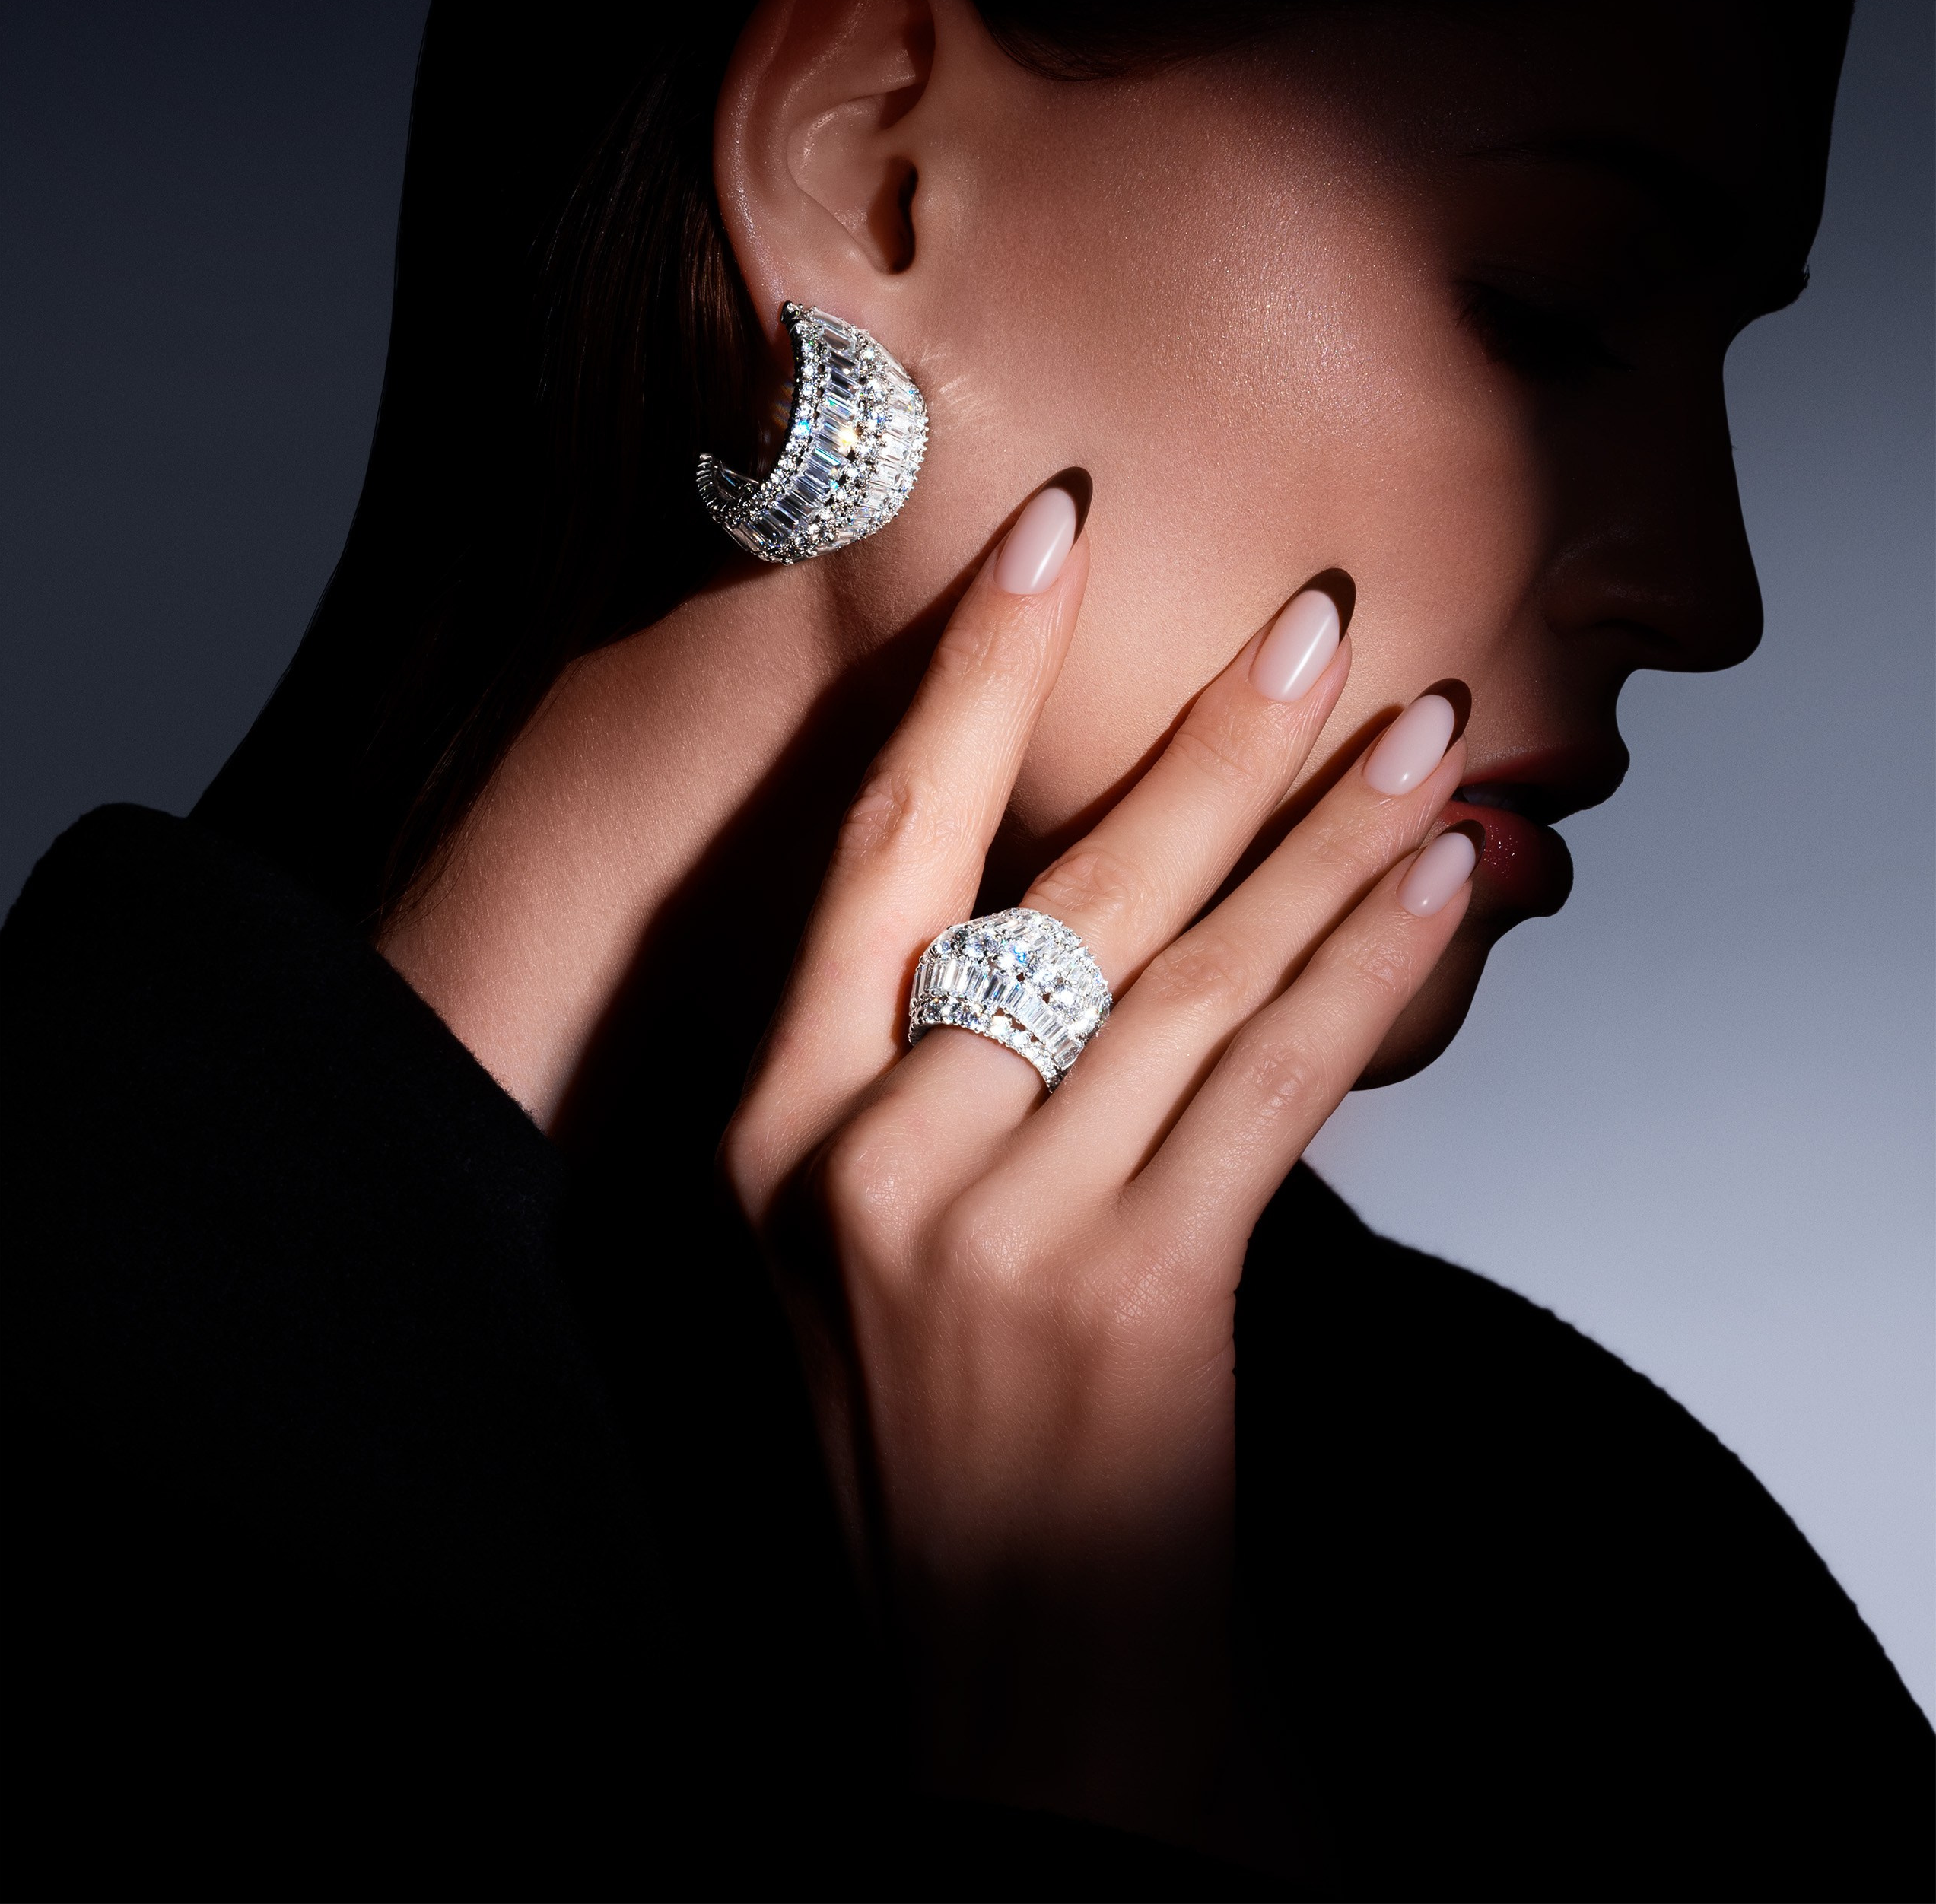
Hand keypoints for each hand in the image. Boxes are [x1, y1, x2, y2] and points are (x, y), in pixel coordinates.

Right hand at [721, 484, 1474, 1861]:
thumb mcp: (856, 1237)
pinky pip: (1274, 1083)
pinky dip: (1369, 968)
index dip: (969, 676)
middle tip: (1321, 617)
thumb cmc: (932, 1437)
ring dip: (1328, 838)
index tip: (1048, 529)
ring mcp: (996, 1228)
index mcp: (773, 1124)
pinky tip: (1439, 881)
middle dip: (1212, 738)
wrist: (1006, 1682)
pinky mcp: (1133, 1297)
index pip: (880, 843)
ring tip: (1424, 731)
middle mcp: (867, 1156)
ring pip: (1192, 972)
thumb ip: (925, 1061)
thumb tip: (1098, 864)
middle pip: (1065, 887)